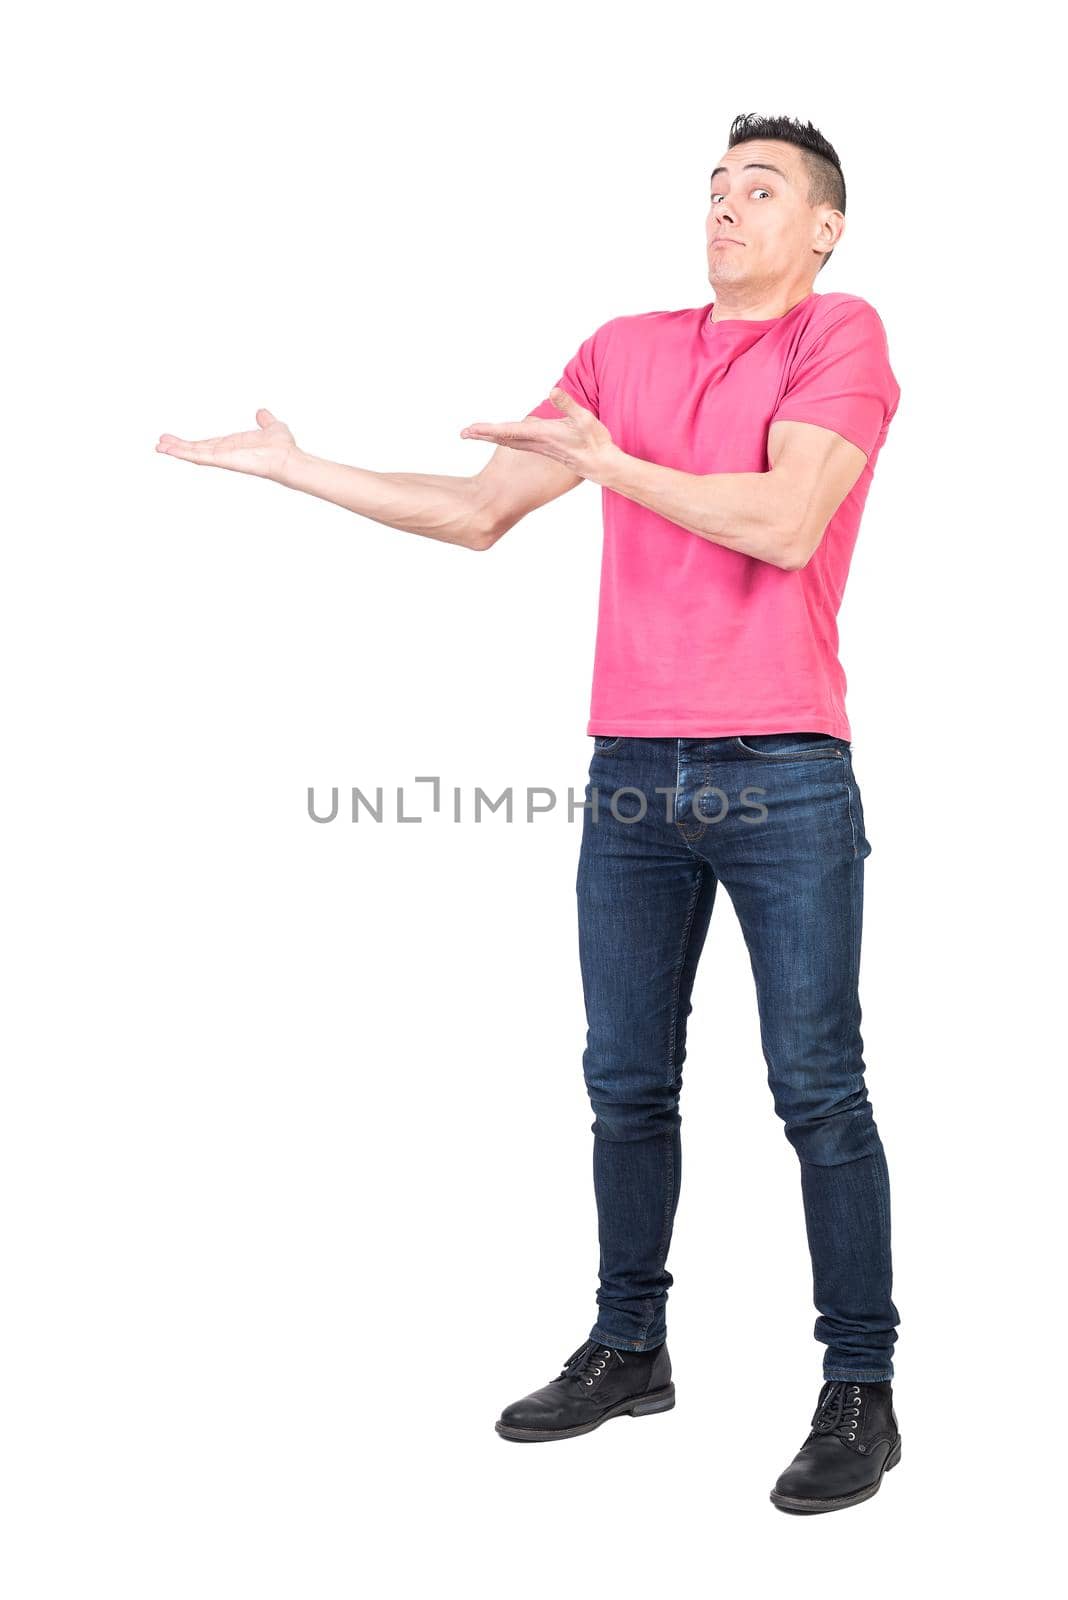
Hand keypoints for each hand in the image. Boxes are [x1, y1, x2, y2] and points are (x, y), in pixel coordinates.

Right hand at [155, 409, 298, 480]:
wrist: (289, 458)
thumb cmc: (284, 447)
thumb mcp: (272, 426)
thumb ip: (265, 420)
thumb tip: (261, 412)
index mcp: (233, 445)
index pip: (207, 444)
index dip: (191, 443)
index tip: (176, 440)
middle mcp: (226, 452)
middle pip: (197, 450)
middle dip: (178, 447)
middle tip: (160, 444)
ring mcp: (224, 457)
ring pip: (195, 454)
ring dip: (177, 451)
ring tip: (159, 448)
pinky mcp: (224, 460)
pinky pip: (200, 457)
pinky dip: (184, 454)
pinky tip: (170, 451)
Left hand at [459, 388, 618, 481]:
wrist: (602, 466)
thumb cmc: (595, 442)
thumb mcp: (584, 419)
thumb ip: (567, 404)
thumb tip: (553, 390)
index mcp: (542, 434)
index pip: (509, 431)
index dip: (489, 430)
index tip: (471, 430)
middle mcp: (537, 443)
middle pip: (504, 438)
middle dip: (483, 435)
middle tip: (463, 433)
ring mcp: (540, 447)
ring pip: (510, 441)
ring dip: (492, 437)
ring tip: (477, 433)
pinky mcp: (545, 449)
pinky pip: (519, 443)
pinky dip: (506, 439)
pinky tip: (503, 437)